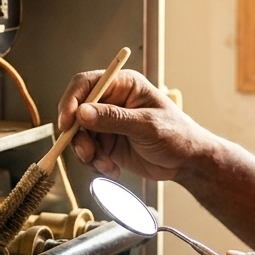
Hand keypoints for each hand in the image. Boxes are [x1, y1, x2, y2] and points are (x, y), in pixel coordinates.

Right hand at [58, 68, 209, 180]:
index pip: (85, 84)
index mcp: (123, 85)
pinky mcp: (107, 143)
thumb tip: (82, 112)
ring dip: (87, 154)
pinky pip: (88, 152)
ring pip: (79, 135)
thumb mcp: (147, 125)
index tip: (67, 123)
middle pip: (76, 112)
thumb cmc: (177, 134)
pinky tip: (112, 170)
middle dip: (77, 136)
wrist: (187, 162)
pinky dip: (95, 163)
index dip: (71, 101)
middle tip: (88, 154)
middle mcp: (111, 101)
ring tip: (106, 166)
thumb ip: (114, 118)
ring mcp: (107, 123)